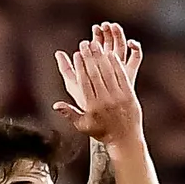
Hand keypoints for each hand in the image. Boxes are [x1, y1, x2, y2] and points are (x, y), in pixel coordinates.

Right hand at [48, 24, 144, 147]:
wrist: (125, 139)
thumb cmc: (101, 132)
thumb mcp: (82, 125)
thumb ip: (69, 113)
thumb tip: (55, 105)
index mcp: (92, 107)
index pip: (85, 82)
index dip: (80, 66)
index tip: (77, 54)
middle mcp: (105, 101)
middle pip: (96, 74)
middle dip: (90, 57)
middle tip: (85, 44)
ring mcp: (118, 97)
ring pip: (109, 72)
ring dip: (102, 57)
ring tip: (97, 45)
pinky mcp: (129, 95)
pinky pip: (121, 76)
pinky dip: (116, 64)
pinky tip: (111, 54)